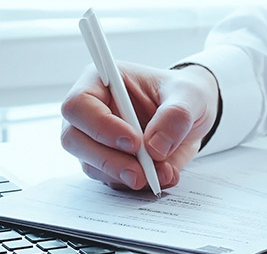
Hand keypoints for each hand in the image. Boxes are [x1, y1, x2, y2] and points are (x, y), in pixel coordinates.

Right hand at [60, 62, 219, 191]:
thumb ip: (176, 115)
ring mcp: (96, 139)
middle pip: (74, 139)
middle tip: (140, 172)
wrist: (193, 117)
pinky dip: (137, 183)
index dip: (100, 125)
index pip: (79, 104)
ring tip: (162, 172)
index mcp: (102, 81)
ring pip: (90, 165)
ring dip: (124, 175)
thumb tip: (155, 147)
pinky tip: (163, 174)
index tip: (134, 142)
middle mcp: (92, 111)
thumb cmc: (184, 94)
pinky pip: (111, 180)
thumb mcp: (191, 95)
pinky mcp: (108, 162)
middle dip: (107, 160)